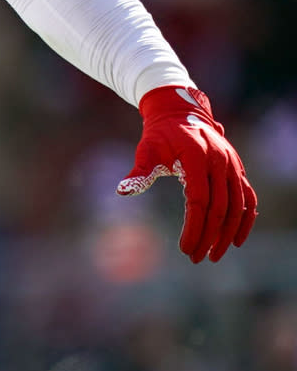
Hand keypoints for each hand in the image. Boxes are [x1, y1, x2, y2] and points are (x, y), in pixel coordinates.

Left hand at [119, 85, 256, 262]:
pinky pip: (248, 199)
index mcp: (196, 158)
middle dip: (209, 237)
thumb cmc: (160, 135)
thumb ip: (139, 171)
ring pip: (238, 207)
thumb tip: (122, 191)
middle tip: (197, 258)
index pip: (199, 201)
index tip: (185, 249)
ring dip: (228, 234)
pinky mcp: (238, 171)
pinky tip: (236, 239)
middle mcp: (219, 163)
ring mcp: (232, 167)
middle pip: (220, 209)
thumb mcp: (147, 149)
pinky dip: (245, 220)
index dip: (194, 227)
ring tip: (215, 254)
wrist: (181, 112)